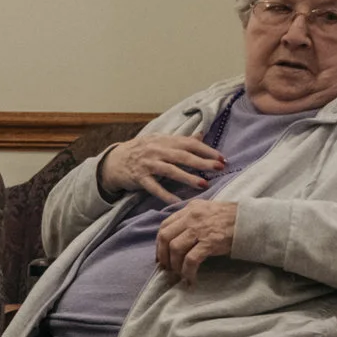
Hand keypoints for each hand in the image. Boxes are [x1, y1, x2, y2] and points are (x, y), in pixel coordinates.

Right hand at [98, 133, 223, 202]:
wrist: (114, 160)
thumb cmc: (141, 150)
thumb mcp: (159, 140)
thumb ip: (180, 140)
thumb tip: (201, 134)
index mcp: (164, 140)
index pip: (189, 143)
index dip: (206, 150)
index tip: (222, 158)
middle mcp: (156, 150)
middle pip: (183, 156)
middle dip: (202, 162)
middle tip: (218, 168)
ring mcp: (147, 164)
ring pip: (171, 171)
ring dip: (188, 178)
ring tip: (203, 184)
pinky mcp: (140, 178)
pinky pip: (154, 188)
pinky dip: (166, 195)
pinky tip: (177, 202)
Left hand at [156, 199, 238, 283]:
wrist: (252, 220)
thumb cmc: (232, 217)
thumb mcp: (208, 210)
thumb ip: (192, 218)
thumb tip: (178, 236)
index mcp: (190, 208)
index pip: (165, 225)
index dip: (160, 242)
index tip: (161, 255)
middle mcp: (192, 217)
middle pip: (165, 237)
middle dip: (162, 255)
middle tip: (166, 267)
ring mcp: (200, 229)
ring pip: (175, 249)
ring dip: (174, 264)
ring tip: (179, 274)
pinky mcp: (210, 242)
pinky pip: (190, 260)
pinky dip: (187, 271)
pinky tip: (190, 278)